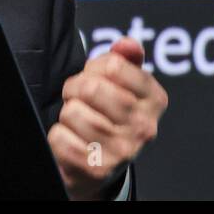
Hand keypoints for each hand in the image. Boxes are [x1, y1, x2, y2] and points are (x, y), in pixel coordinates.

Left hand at [47, 36, 168, 199]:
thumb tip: (127, 44)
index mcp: (155, 100)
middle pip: (91, 87)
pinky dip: (58, 137)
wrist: (97, 165)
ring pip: (74, 111)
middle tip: (80, 101)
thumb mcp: (122, 86)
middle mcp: (144, 127)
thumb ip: (124, 60)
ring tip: (78, 124)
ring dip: (67, 115)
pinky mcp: (97, 169)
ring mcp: (122, 151)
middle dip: (75, 89)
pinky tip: (73, 142)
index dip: (93, 69)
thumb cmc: (107, 116)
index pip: (113, 65)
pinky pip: (60, 136)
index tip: (95, 81)